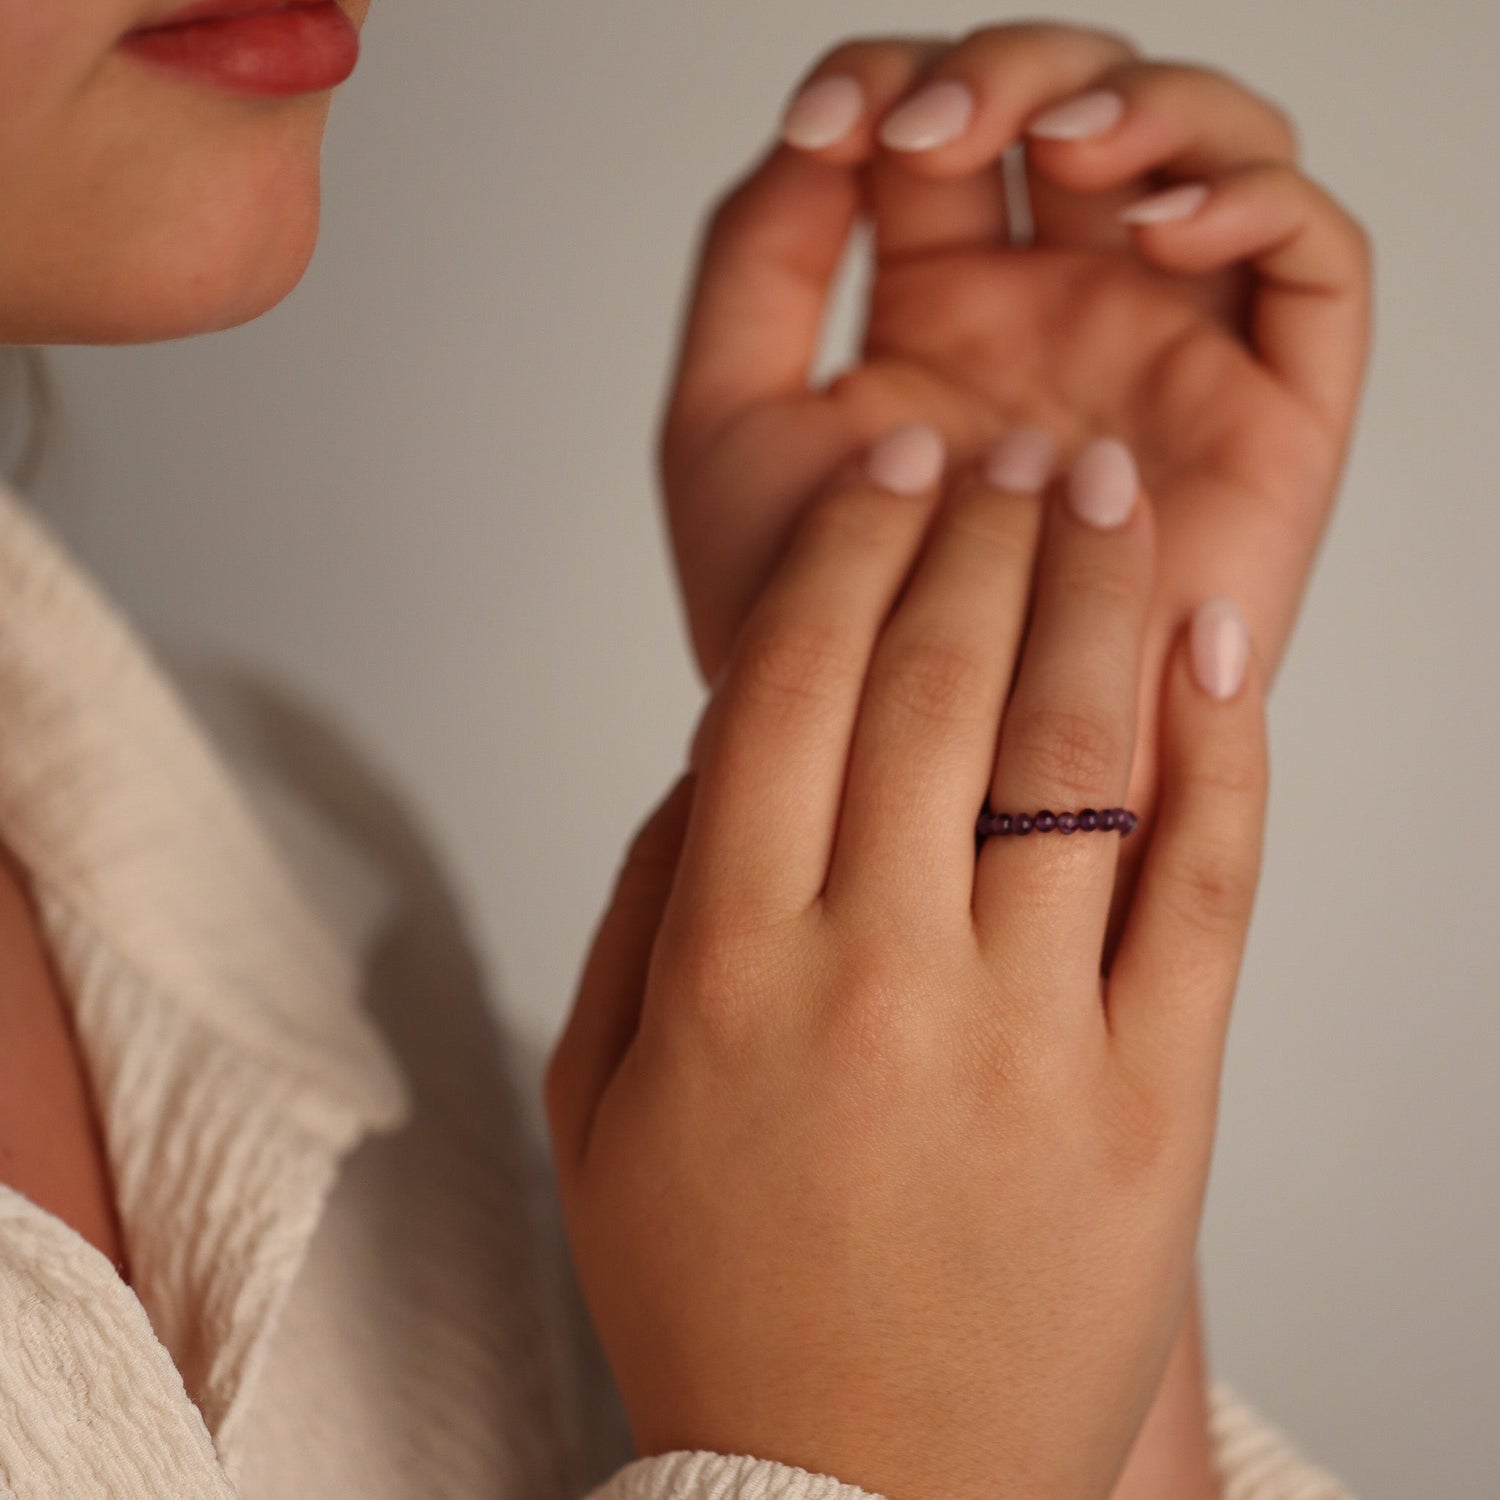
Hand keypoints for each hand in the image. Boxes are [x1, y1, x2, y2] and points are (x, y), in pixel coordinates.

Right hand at [548, 426, 1268, 1499]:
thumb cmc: (716, 1297)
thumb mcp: (598, 1104)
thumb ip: (639, 905)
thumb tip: (717, 746)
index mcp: (724, 967)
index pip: (788, 691)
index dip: (848, 554)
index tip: (892, 473)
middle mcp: (874, 978)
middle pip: (935, 691)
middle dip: (981, 539)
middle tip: (1014, 457)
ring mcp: (1029, 1043)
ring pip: (1073, 759)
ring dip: (1098, 599)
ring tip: (1111, 499)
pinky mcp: (1155, 1112)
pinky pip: (1200, 894)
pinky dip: (1220, 758)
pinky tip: (1213, 653)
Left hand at [661, 20, 1369, 838]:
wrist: (894, 774)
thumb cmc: (804, 625)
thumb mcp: (726, 426)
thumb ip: (750, 266)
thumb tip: (820, 128)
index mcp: (936, 303)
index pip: (944, 124)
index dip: (892, 79)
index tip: (827, 128)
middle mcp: (1055, 312)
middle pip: (1076, 104)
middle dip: (1008, 76)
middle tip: (929, 138)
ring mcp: (1158, 352)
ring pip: (1206, 146)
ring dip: (1136, 107)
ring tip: (1055, 156)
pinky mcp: (1259, 416)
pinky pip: (1310, 262)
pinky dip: (1253, 200)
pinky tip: (1160, 228)